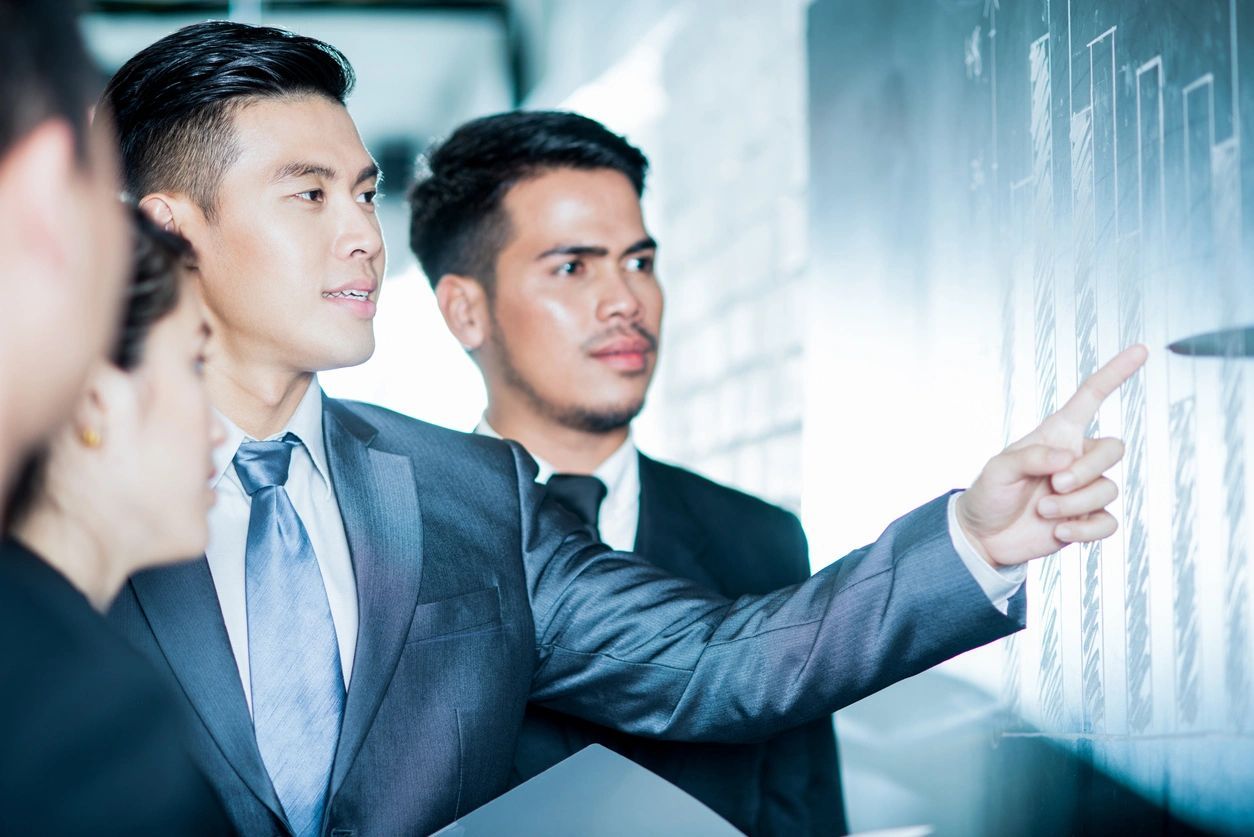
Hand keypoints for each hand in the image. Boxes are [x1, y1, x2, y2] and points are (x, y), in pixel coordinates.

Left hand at [955, 344, 1148, 567]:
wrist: (985, 536)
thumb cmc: (990, 494)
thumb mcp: (999, 470)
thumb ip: (1030, 458)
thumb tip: (1066, 458)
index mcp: (1057, 435)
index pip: (1091, 397)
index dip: (1115, 373)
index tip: (1141, 350)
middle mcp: (1077, 458)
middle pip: (1114, 448)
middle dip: (1088, 469)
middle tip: (1055, 485)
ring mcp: (1085, 490)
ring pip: (1108, 489)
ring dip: (1074, 504)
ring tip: (1043, 511)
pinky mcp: (1088, 519)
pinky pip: (1109, 522)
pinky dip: (1085, 530)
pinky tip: (1060, 533)